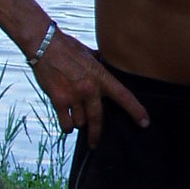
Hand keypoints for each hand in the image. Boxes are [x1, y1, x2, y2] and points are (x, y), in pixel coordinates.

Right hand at [32, 30, 148, 145]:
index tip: (145, 122)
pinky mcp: (58, 100)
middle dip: (96, 134)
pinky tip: (67, 125)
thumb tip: (110, 70)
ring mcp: (74, 96)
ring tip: (76, 120)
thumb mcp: (91, 56)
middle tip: (95, 143)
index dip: (136, 111)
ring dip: (79, 124)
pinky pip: (66, 123)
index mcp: (101, 77)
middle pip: (97, 119)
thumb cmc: (68, 48)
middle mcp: (90, 89)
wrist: (44, 45)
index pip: (124, 96)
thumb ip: (100, 68)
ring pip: (80, 122)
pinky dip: (67, 126)